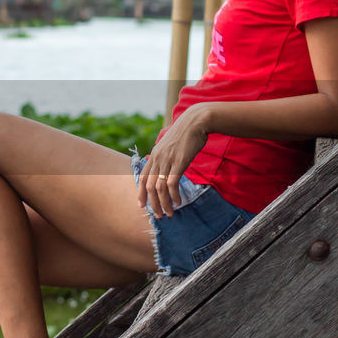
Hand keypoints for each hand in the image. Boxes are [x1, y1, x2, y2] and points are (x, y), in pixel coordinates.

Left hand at [136, 103, 211, 217]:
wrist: (196, 121)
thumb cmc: (186, 134)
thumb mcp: (170, 145)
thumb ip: (165, 157)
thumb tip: (165, 169)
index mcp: (154, 155)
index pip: (143, 178)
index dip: (141, 193)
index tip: (141, 205)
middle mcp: (158, 158)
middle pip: (149, 186)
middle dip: (152, 203)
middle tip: (158, 215)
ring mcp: (167, 160)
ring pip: (160, 188)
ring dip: (164, 203)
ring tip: (170, 213)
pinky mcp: (179, 162)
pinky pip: (172, 183)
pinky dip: (173, 195)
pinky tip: (178, 202)